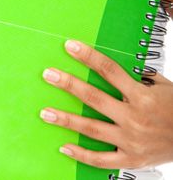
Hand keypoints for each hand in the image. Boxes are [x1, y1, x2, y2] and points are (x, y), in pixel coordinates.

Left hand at [41, 39, 172, 168]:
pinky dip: (81, 154)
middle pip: (94, 98)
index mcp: (142, 95)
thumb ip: (138, 76)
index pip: (109, 70)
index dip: (88, 56)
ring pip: (92, 129)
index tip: (70, 46)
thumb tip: (112, 65)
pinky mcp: (131, 159)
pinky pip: (102, 159)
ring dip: (67, 120)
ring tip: (46, 112)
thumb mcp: (163, 86)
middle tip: (49, 75)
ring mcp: (131, 140)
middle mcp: (135, 117)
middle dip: (69, 85)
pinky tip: (64, 146)